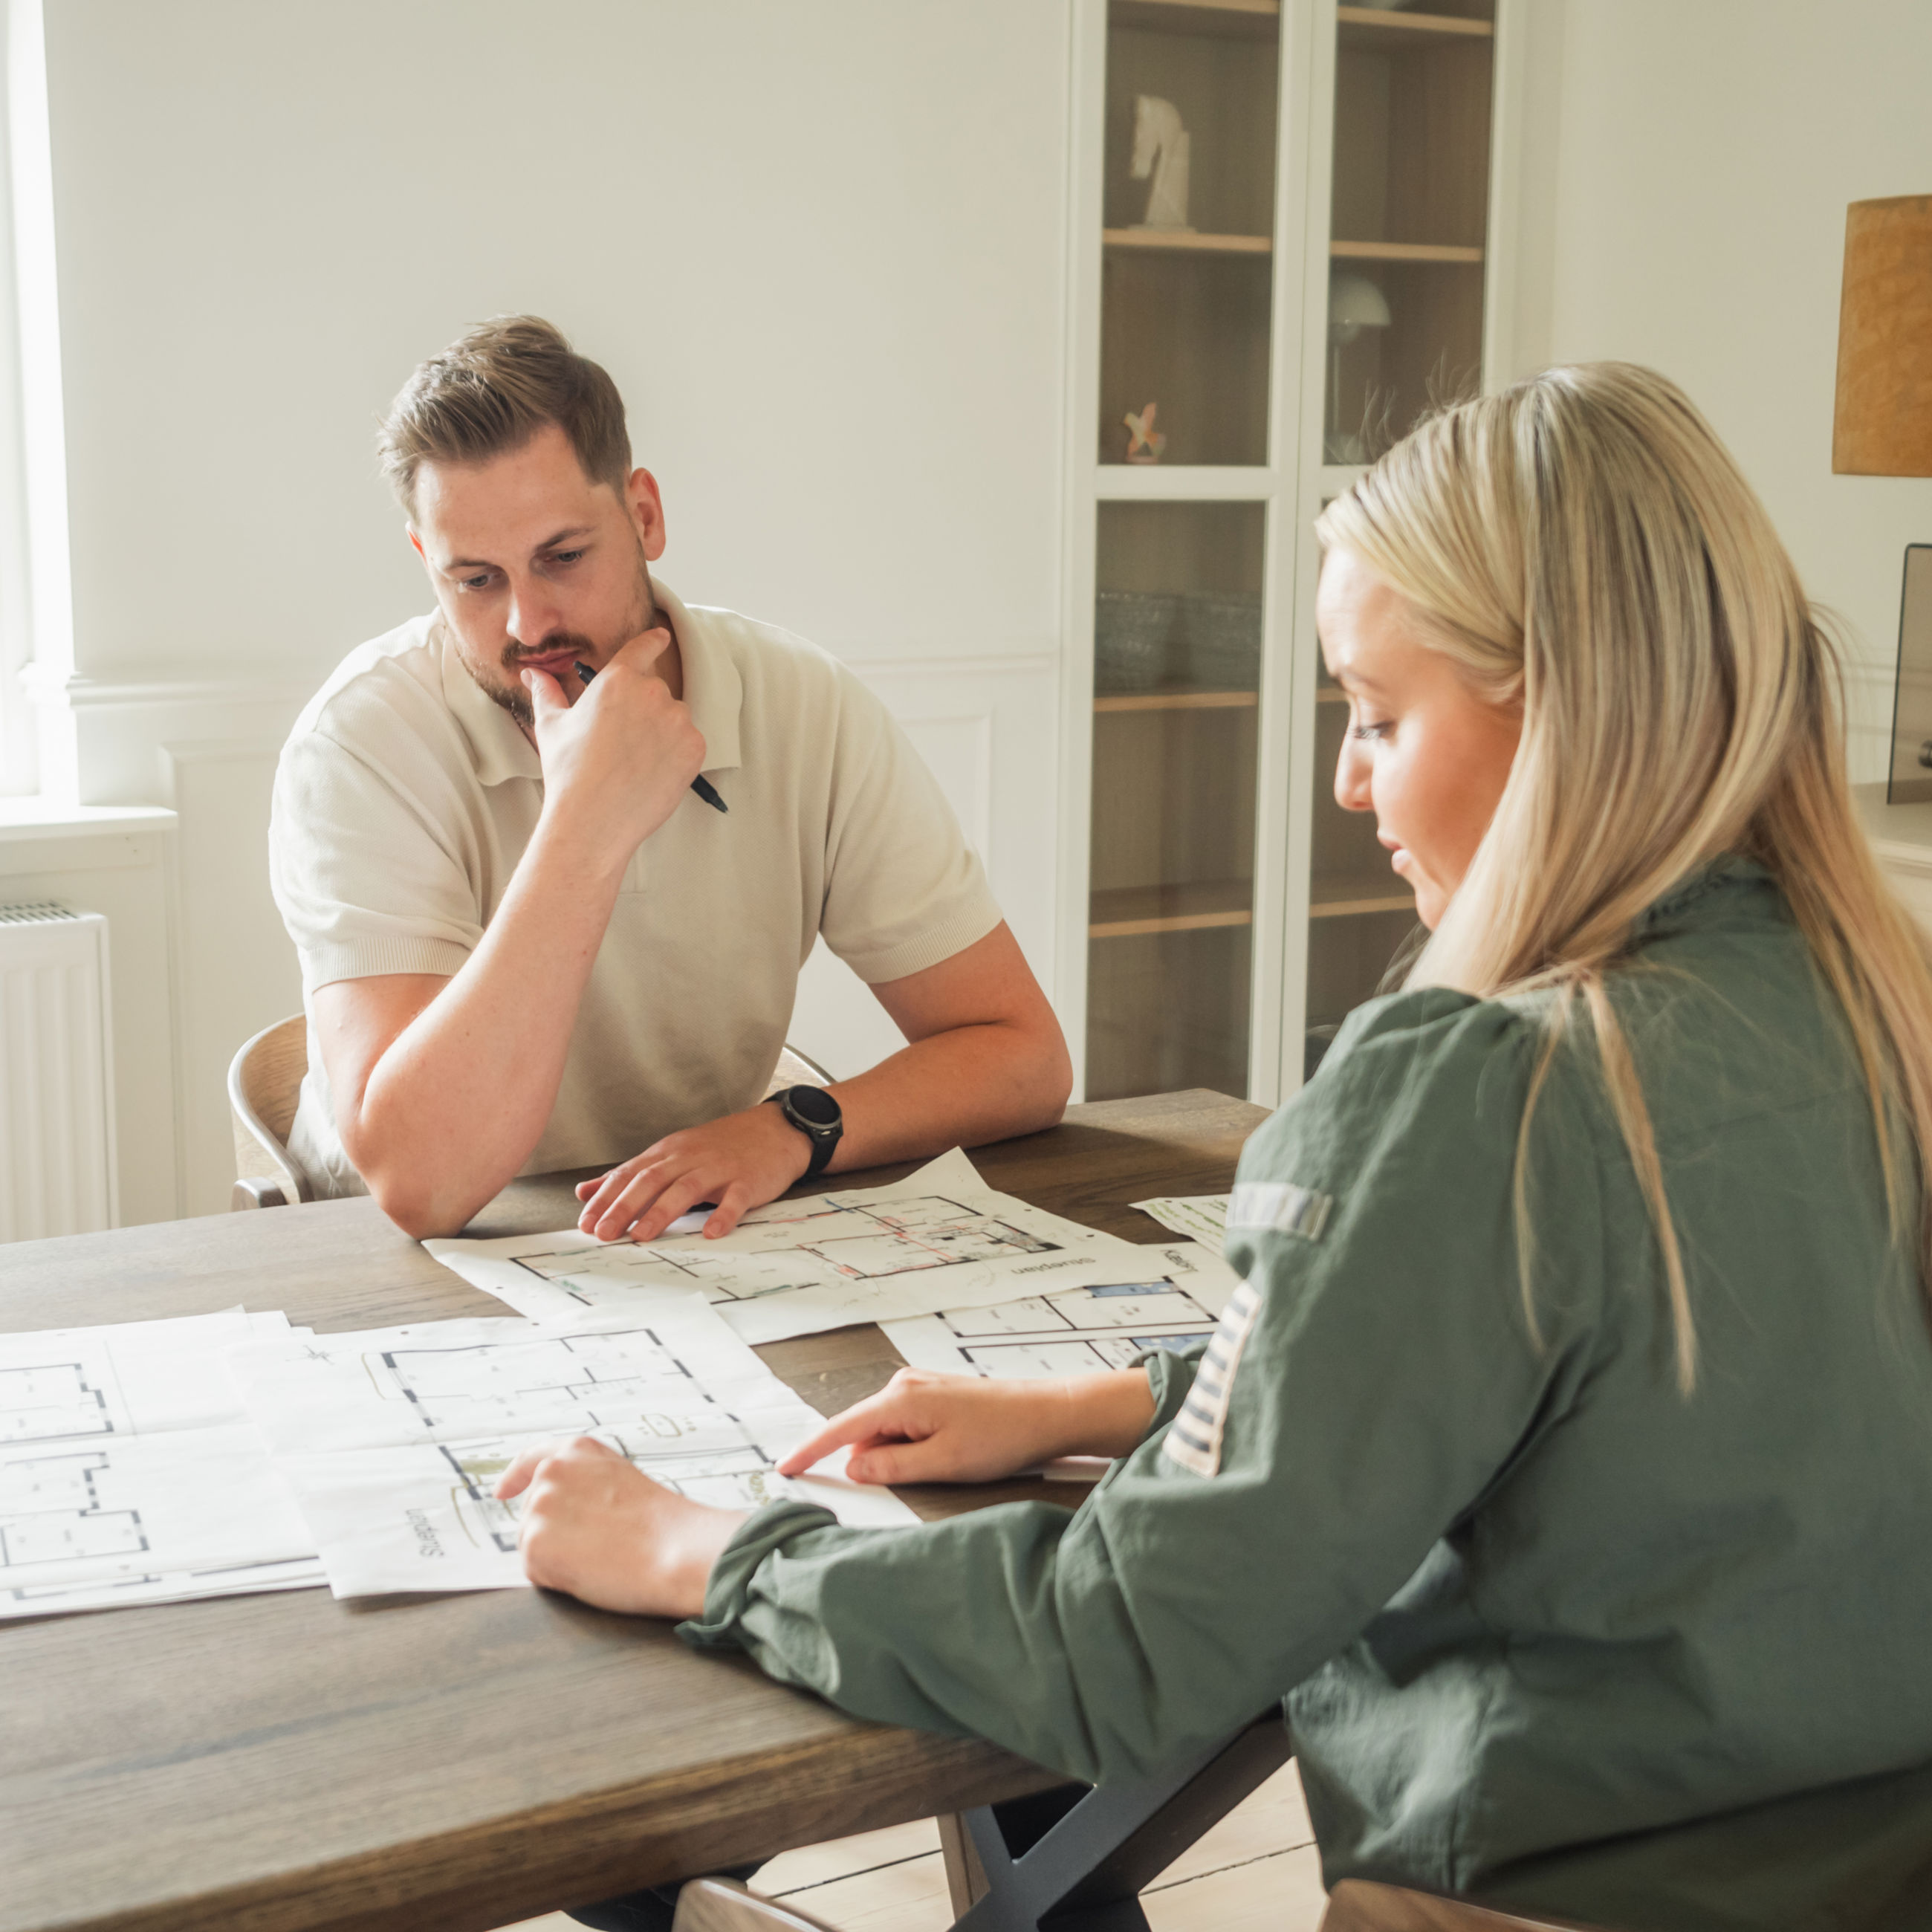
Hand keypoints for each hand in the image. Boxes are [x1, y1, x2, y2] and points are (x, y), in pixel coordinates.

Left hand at [495, 1434, 746, 1617]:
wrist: (675, 1550)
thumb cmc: (661, 1524)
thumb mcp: (621, 1479)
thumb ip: (585, 1482)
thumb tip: (560, 1511)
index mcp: (577, 1450)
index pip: (532, 1459)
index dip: (514, 1477)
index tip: (502, 1491)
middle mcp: (551, 1472)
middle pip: (533, 1513)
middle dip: (554, 1533)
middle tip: (600, 1544)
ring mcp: (539, 1507)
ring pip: (533, 1544)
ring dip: (557, 1557)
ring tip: (601, 1556)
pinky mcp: (533, 1544)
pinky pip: (537, 1572)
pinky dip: (557, 1580)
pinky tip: (590, 1570)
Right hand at [524, 626, 705, 874]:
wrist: (594, 820)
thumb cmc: (568, 772)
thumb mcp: (551, 726)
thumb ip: (546, 692)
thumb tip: (531, 673)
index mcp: (618, 679)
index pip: (643, 648)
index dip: (653, 641)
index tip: (662, 636)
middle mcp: (653, 692)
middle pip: (657, 691)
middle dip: (644, 709)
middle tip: (622, 741)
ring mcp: (678, 720)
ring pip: (675, 717)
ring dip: (662, 731)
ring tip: (634, 761)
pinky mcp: (695, 748)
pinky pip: (689, 743)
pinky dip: (676, 754)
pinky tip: (651, 772)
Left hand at [576, 1102, 815, 1241]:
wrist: (774, 1130)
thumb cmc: (719, 1147)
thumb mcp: (671, 1155)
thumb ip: (629, 1174)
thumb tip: (586, 1191)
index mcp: (668, 1153)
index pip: (629, 1174)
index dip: (606, 1198)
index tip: (586, 1223)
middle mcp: (689, 1157)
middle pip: (651, 1180)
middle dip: (624, 1207)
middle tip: (604, 1234)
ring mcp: (719, 1168)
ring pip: (686, 1188)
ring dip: (661, 1212)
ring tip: (642, 1236)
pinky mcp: (748, 1180)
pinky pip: (735, 1198)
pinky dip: (723, 1214)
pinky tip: (711, 1232)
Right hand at [776, 1365, 1157, 1485]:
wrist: (1047, 1414)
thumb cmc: (1001, 1437)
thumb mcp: (942, 1464)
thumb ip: (891, 1468)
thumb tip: (854, 1468)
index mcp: (901, 1399)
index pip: (840, 1430)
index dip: (810, 1452)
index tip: (784, 1470)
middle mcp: (903, 1385)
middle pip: (864, 1434)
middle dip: (874, 1463)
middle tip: (924, 1474)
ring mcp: (918, 1387)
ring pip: (885, 1433)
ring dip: (899, 1457)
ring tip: (948, 1461)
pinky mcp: (932, 1395)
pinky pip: (903, 1427)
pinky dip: (911, 1447)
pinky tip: (946, 1454)